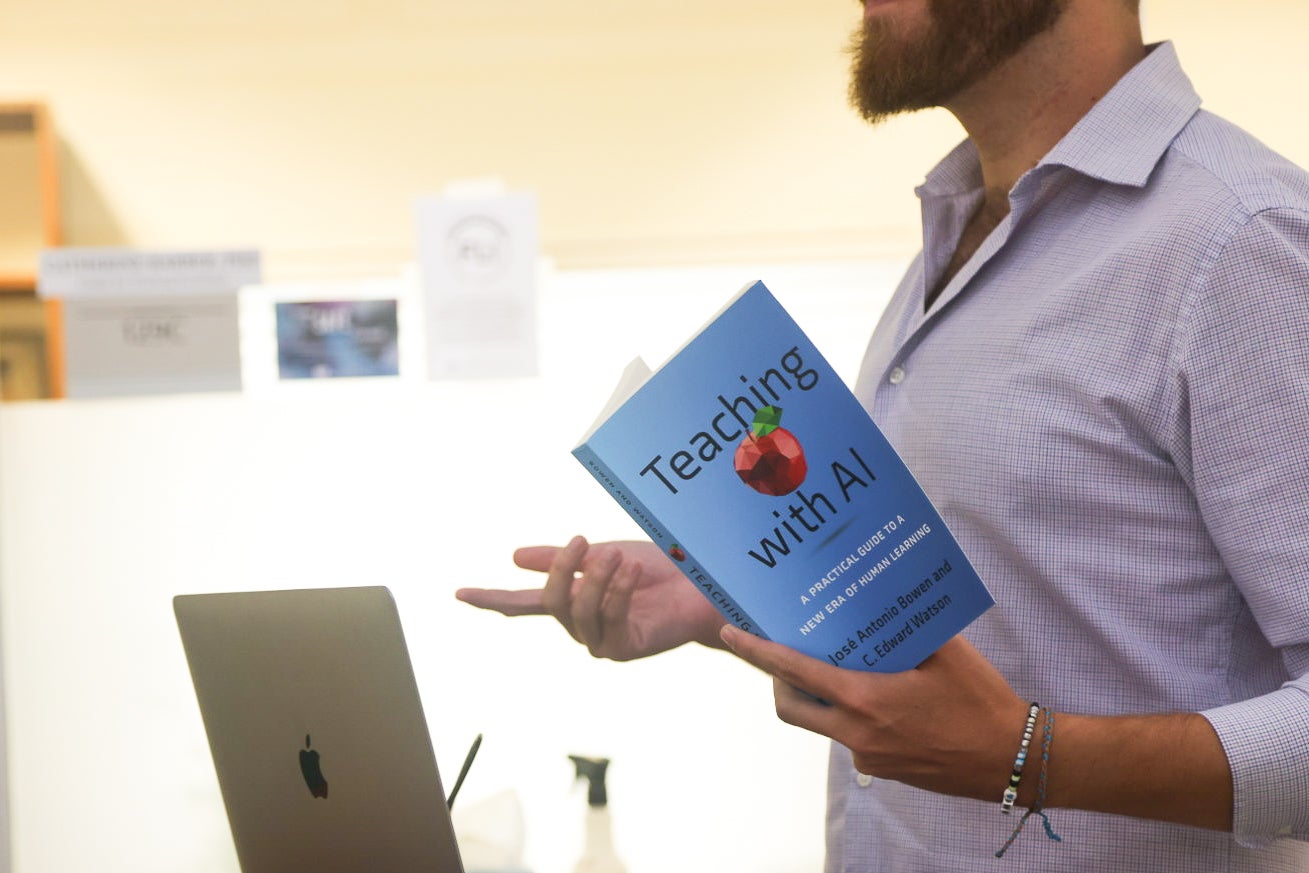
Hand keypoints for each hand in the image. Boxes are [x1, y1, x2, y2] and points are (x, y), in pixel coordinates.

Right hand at [457, 536, 725, 660]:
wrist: (702, 587)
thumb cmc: (659, 571)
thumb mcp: (603, 556)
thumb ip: (563, 561)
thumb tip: (514, 557)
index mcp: (572, 603)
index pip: (522, 603)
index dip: (490, 598)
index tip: (458, 593)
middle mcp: (580, 627)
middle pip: (548, 603)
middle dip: (562, 569)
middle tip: (582, 541)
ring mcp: (600, 642)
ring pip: (576, 612)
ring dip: (595, 578)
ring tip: (619, 555)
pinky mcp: (623, 649)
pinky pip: (607, 619)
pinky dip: (617, 591)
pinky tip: (634, 572)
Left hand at [720, 627, 1026, 800]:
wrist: (1013, 759)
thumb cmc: (980, 701)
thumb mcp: (945, 652)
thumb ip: (905, 626)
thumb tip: (880, 593)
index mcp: (863, 699)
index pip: (793, 671)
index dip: (757, 652)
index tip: (731, 634)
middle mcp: (856, 733)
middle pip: (791, 707)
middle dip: (776, 681)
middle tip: (780, 654)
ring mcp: (868, 756)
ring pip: (819, 724)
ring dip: (814, 697)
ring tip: (831, 666)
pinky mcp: (884, 770)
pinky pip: (849, 738)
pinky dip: (848, 715)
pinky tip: (876, 693)